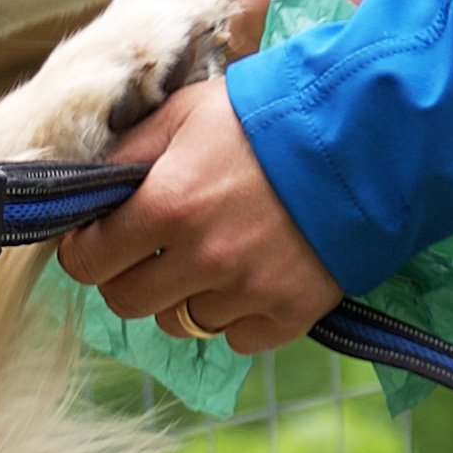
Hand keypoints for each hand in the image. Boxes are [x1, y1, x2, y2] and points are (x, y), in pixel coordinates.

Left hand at [53, 76, 340, 354]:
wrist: (367, 138)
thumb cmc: (268, 116)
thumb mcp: (187, 113)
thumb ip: (130, 152)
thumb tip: (86, 187)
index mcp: (168, 204)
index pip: (88, 262)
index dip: (86, 249)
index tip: (98, 238)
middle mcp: (203, 258)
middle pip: (127, 303)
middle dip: (128, 276)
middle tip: (151, 250)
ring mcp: (248, 292)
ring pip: (181, 324)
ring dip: (184, 297)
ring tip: (212, 257)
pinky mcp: (290, 314)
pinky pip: (236, 339)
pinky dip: (236, 316)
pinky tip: (252, 277)